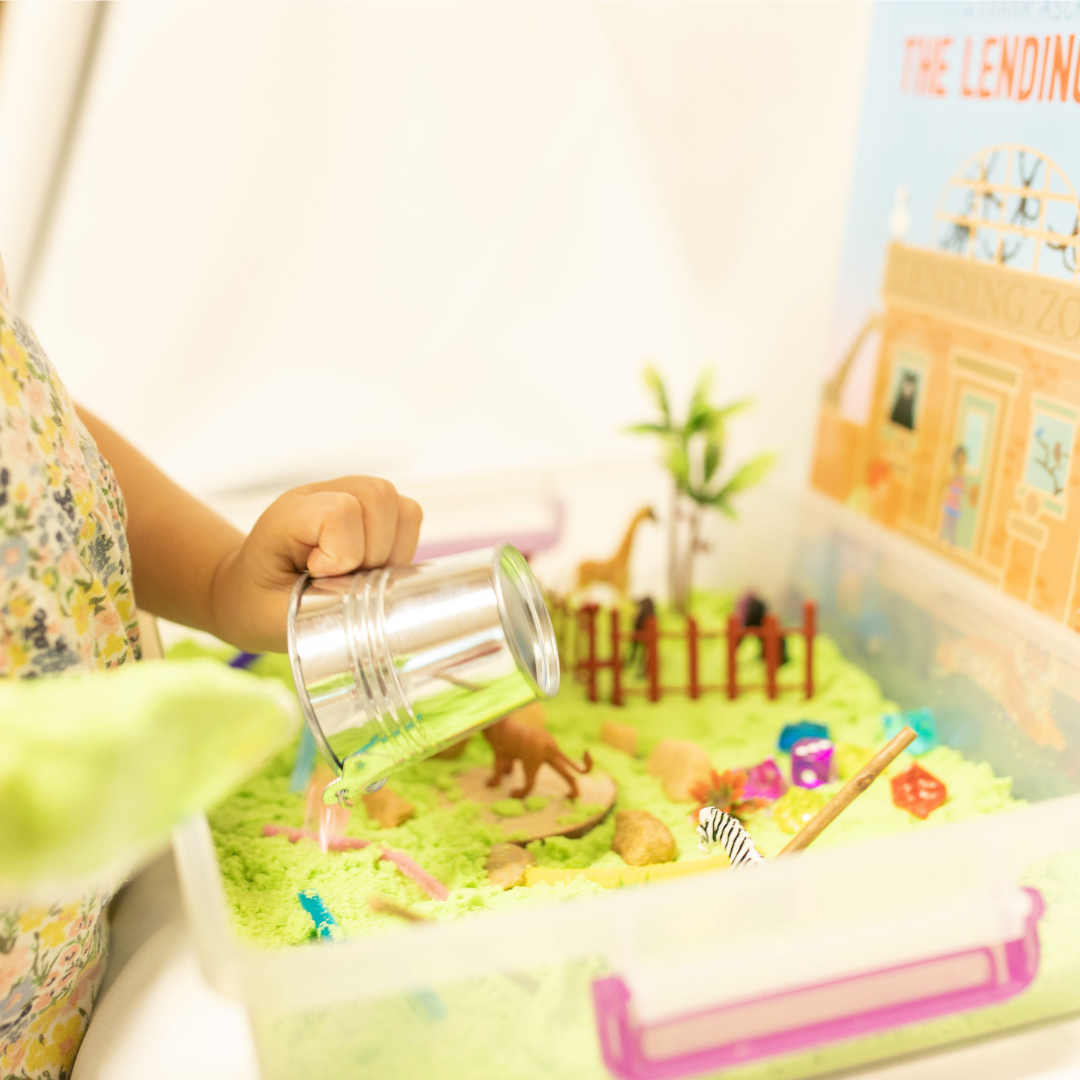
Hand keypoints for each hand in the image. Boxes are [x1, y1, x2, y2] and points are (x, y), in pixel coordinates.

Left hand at [211, 477, 422, 652]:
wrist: (249, 591)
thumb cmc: (259, 604)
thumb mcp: (276, 616)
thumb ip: (319, 610)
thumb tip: (371, 605)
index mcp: (288, 517)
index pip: (340, 511)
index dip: (344, 554)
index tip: (321, 577)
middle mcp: (321, 495)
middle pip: (379, 497)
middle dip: (375, 551)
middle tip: (348, 581)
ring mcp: (349, 497)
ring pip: (402, 506)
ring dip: (393, 550)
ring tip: (363, 576)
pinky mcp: (373, 509)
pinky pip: (410, 516)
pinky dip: (402, 547)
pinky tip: (375, 568)